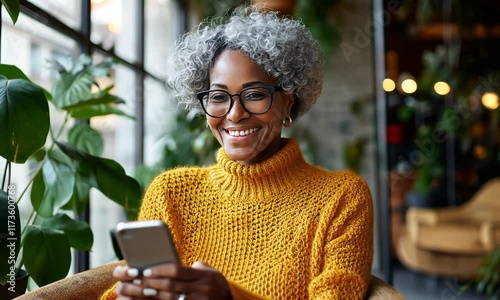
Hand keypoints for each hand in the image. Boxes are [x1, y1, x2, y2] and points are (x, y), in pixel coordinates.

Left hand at [113, 261, 231, 298]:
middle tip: (135, 281)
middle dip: (151, 284)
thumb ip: (193, 267)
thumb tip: (171, 263)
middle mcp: (202, 289)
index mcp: (203, 276)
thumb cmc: (216, 284)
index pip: (177, 271)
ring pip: (170, 299)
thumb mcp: (210, 272)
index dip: (160, 270)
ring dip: (152, 296)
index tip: (145, 270)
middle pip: (170, 286)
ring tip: (138, 292)